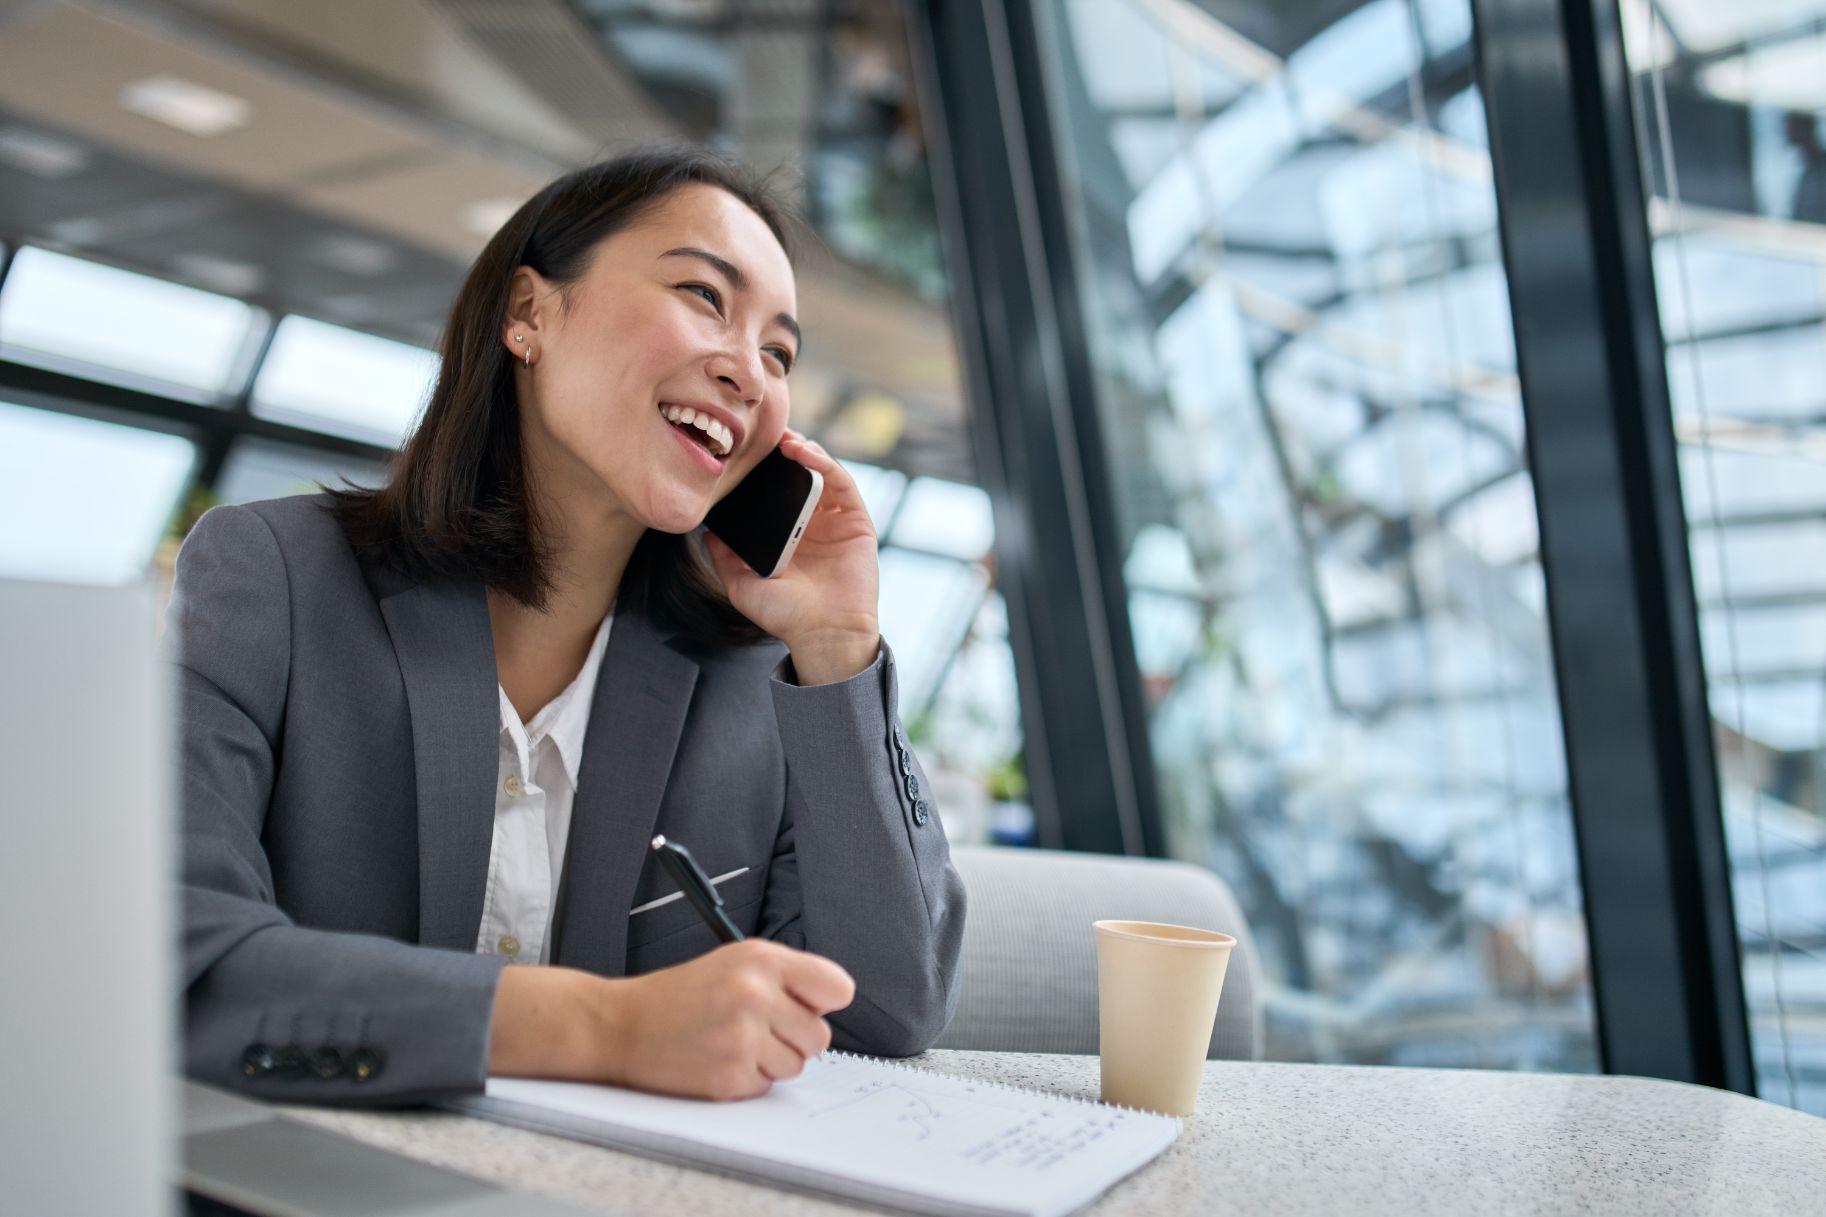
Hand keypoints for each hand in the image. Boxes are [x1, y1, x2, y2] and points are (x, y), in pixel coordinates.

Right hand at [489, 940, 854, 1100]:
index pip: (837, 988)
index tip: (806, 1005)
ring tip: (732, 1041)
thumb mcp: (734, 961)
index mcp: (762, 961)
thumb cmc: (680, 995)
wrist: (620, 1025)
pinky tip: (718, 1059)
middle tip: (757, 1027)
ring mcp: (742, 1038)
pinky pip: (767, 1086)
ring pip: (796, 1064)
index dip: (823, 1001)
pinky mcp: (729, 1076)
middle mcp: (755, 995)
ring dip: (771, 1060)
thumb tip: (831, 1002)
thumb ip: (785, 975)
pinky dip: (747, 1079)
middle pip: (820, 1035)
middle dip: (794, 1036)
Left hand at [705, 431, 880, 683]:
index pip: (777, 492)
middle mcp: (813, 524)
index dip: (764, 469)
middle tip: (764, 435)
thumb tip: (704, 530)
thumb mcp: (741, 584)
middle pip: (800, 476)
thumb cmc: (785, 616)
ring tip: (783, 441)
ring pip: (822, 473)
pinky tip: (805, 454)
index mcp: (788, 534)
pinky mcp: (857, 522)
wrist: (823, 635)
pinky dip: (825, 463)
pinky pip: (842, 484)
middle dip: (783, 453)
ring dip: (804, 451)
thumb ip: (723, 556)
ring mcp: (836, 521)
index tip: (744, 452)